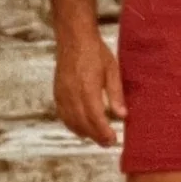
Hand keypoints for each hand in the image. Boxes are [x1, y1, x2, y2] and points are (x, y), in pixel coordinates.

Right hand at [53, 26, 124, 146]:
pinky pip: (63, 115)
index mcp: (88, 88)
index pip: (96, 118)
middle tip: (108, 143)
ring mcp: (62, 94)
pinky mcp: (57, 93)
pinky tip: (81, 129)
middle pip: (83, 124)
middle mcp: (72, 94)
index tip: (114, 140)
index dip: (104, 132)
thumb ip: (116, 94)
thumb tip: (122, 116)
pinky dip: (72, 125)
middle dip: (96, 136)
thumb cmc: (95, 52)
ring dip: (84, 133)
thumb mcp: (112, 70)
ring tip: (97, 138)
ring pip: (71, 122)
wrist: (74, 38)